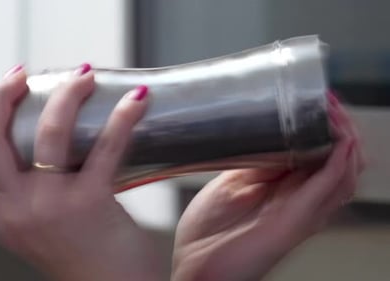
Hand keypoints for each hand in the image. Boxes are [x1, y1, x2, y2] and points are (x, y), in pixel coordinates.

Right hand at [0, 64, 161, 280]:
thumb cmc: (83, 263)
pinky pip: (108, 145)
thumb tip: (41, 162)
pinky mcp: (93, 200)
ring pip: (48, 130)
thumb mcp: (37, 235)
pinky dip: (124, 115)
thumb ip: (28, 204)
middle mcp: (18, 211)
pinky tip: (136, 100)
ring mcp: (53, 204)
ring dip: (67, 93)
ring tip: (81, 75)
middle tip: (17, 77)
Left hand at [171, 93, 363, 280]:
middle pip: (338, 161)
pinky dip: (340, 162)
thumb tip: (271, 132)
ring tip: (335, 112)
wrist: (194, 265)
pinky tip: (341, 141)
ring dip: (344, 139)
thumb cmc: (208, 231)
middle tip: (329, 100)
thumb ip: (255, 162)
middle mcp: (299, 200)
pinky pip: (330, 189)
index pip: (317, 154)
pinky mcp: (298, 221)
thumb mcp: (231, 183)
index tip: (316, 97)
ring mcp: (302, 211)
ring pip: (343, 172)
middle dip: (339, 128)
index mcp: (282, 189)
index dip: (323, 126)